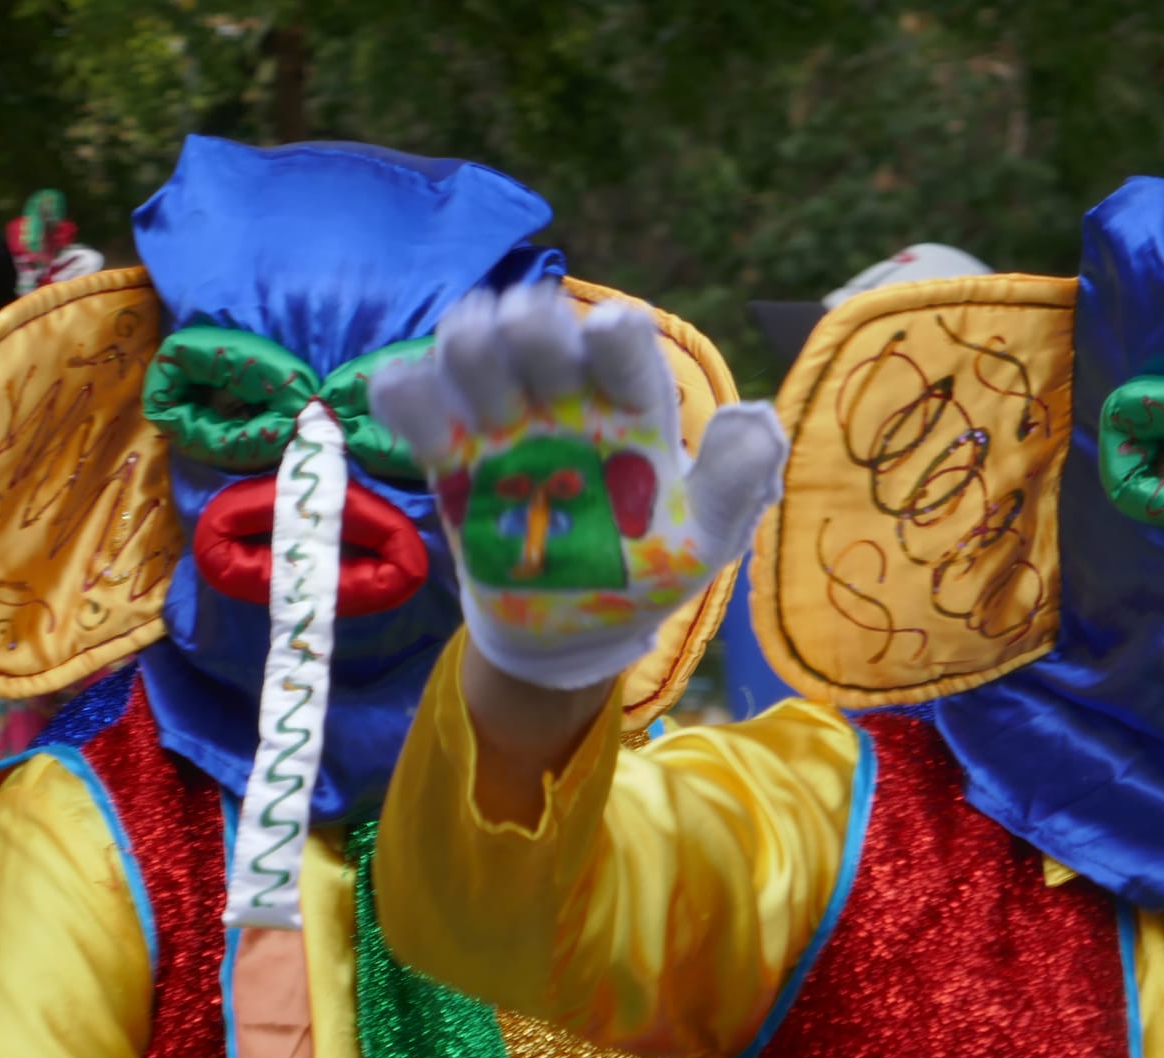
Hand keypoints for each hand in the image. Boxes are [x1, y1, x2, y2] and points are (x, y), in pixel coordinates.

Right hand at [371, 283, 787, 690]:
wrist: (575, 625)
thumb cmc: (649, 567)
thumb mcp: (705, 537)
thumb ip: (735, 482)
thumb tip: (757, 419)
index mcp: (631, 405)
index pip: (624, 351)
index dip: (615, 335)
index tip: (610, 329)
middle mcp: (566, 397)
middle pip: (539, 333)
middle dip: (530, 326)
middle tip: (521, 331)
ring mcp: (504, 420)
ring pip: (474, 353)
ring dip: (467, 346)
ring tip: (470, 365)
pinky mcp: (451, 452)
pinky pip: (417, 405)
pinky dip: (406, 394)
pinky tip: (409, 400)